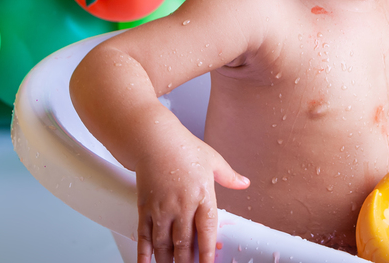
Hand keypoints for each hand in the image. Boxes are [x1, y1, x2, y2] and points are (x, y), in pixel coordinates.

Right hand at [136, 137, 249, 262]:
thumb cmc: (183, 147)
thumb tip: (244, 183)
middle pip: (184, 243)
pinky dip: (144, 253)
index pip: (207, 231)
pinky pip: (144, 236)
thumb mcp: (213, 160)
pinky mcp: (145, 207)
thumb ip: (229, 176)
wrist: (154, 139)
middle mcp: (182, 204)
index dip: (207, 253)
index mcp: (203, 194)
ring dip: (168, 262)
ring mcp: (162, 208)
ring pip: (164, 244)